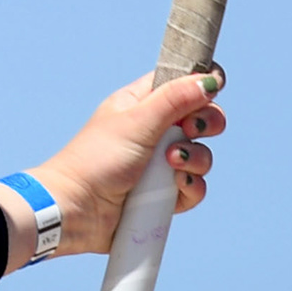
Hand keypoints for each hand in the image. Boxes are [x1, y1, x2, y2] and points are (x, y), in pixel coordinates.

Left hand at [27, 70, 226, 261]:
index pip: (179, 84)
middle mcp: (153, 131)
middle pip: (200, 118)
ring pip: (200, 155)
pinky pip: (193, 186)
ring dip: (195, 159)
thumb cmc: (97, 159)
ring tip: (172, 164)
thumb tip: (210, 80)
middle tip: (190, 130)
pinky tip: (175, 186)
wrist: (79, 210)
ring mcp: (160, 163)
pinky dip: (190, 186)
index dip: (199, 85)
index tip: (212, 90)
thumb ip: (175, 99)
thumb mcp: (138, 122)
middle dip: (206, 123)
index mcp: (140, 104)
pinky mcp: (164, 194)